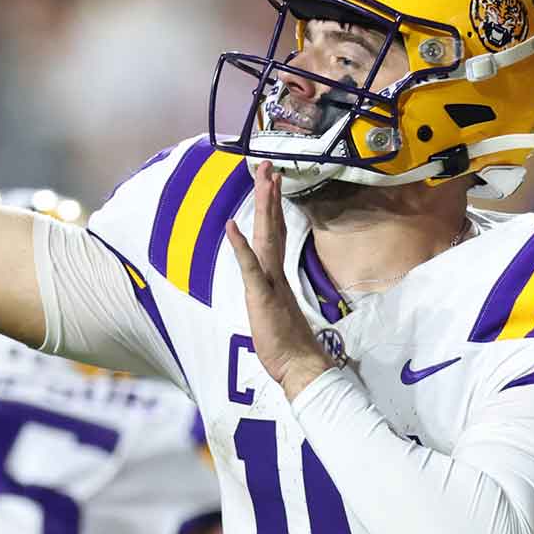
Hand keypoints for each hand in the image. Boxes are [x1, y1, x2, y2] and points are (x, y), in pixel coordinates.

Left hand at [226, 162, 332, 400]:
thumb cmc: (290, 346)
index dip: (272, 208)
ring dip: (262, 208)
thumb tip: (275, 288)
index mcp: (278, 276)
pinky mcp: (261, 297)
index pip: (275, 234)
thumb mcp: (277, 315)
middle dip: (268, 195)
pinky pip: (250, 267)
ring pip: (265, 237)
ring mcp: (269, 283)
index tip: (272, 182)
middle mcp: (275, 273)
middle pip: (272, 226)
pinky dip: (241, 246)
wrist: (301, 367)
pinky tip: (232, 227)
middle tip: (268, 166)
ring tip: (262, 179)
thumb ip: (275, 296)